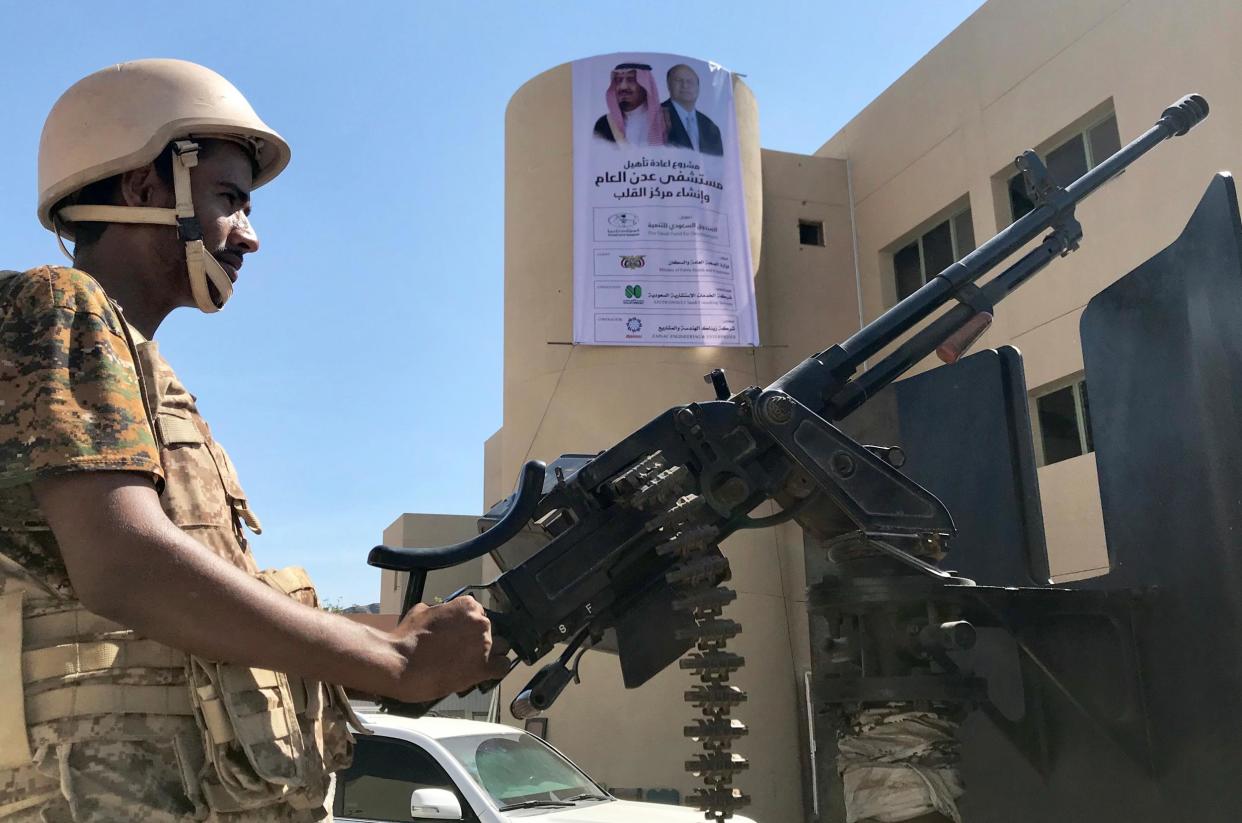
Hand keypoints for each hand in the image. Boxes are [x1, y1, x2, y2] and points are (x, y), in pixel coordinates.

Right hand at [388, 598, 510, 701]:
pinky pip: (502, 667)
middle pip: (491, 631)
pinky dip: (496, 670)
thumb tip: (444, 614)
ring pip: (502, 648)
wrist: (399, 663)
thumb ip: (441, 610)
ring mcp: (483, 645)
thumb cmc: (406, 639)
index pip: (480, 613)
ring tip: (474, 662)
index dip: (470, 626)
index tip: (462, 634)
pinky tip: (486, 673)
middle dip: (479, 640)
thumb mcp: (422, 611)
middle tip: (463, 650)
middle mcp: (480, 622)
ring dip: (492, 654)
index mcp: (467, 606)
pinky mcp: (482, 668)